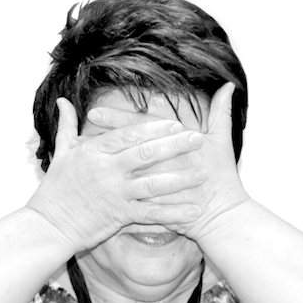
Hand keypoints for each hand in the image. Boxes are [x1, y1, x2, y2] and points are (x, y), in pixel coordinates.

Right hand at [26, 98, 207, 251]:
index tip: (176, 124)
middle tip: (198, 140)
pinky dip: (174, 214)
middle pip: (146, 154)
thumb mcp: (60, 153)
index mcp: (94, 151)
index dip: (155, 129)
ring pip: (153, 184)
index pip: (129, 135)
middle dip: (175, 146)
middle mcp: (107, 170)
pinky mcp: (119, 216)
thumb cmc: (54, 189)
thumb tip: (63, 101)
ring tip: (203, 174)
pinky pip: (152, 214)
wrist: (48, 225)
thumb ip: (66, 126)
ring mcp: (115, 194)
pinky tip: (193, 212)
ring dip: (180, 179)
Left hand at [84, 83, 250, 241]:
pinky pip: (125, 202)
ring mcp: (152, 187)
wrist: (221, 216)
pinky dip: (106, 198)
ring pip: (118, 174)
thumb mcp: (222, 142)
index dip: (115, 119)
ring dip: (97, 168)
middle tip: (72, 136)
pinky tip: (86, 194)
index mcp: (172, 144)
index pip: (138, 127)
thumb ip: (221, 113)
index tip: (93, 112)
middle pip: (122, 148)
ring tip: (75, 161)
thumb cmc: (223, 178)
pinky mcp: (149, 207)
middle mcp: (158, 164)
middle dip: (98, 141)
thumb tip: (229, 85)